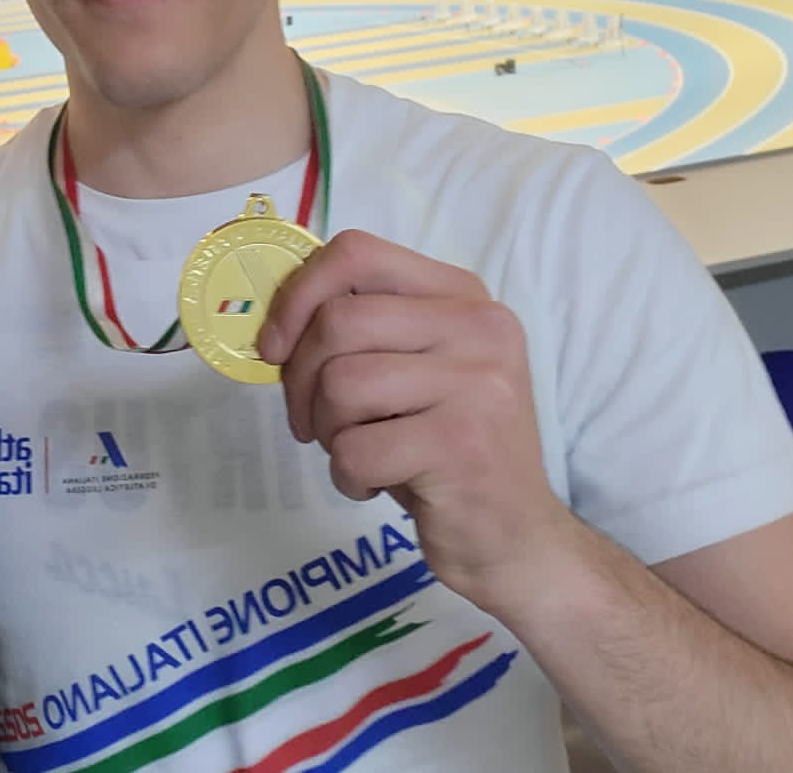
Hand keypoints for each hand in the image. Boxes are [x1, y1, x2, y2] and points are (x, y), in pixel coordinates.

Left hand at [255, 228, 581, 612]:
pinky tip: (379, 486)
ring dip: (327, 431)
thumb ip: (365, 330)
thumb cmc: (446, 450)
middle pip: (338, 321)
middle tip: (314, 422)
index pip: (356, 253)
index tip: (275, 345)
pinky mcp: (462, 445)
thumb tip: (275, 319)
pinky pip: (355, 449)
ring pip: (340, 383)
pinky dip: (348, 476)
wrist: (517, 539)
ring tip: (359, 453)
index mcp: (463, 296)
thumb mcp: (415, 370)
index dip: (297, 294)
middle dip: (300, 379)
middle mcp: (479, 327)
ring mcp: (476, 384)